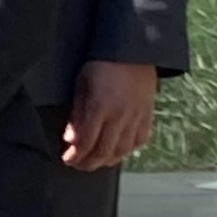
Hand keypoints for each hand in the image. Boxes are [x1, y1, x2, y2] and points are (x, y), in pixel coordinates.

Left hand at [64, 56, 158, 171]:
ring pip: (124, 150)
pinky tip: (119, 151)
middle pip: (104, 151)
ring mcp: (137, 117)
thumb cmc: (101, 63)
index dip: (76, 155)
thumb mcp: (81, 84)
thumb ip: (77, 114)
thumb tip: (71, 139)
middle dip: (89, 163)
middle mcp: (121, 117)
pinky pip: (140, 140)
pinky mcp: (148, 115)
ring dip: (108, 159)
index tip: (68, 160)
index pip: (86, 142)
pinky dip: (128, 150)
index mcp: (100, 108)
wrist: (133, 51)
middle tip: (79, 165)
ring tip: (96, 161)